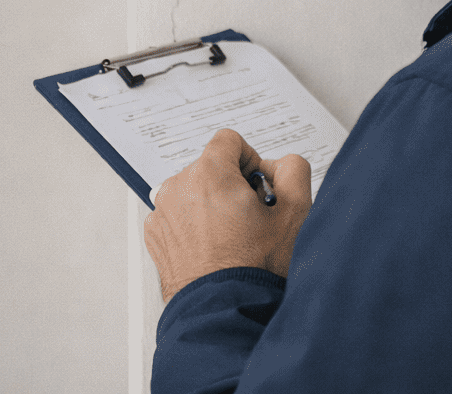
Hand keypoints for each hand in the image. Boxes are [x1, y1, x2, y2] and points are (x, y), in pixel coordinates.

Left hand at [143, 129, 312, 302]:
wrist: (224, 311)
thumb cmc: (255, 268)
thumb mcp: (295, 212)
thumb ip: (294, 170)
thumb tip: (281, 164)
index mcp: (209, 174)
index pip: (230, 140)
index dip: (250, 160)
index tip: (257, 186)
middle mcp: (178, 188)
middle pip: (211, 166)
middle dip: (232, 185)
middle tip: (250, 218)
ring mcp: (163, 213)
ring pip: (194, 191)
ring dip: (212, 204)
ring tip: (232, 237)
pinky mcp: (156, 235)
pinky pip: (179, 214)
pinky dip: (195, 224)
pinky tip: (214, 248)